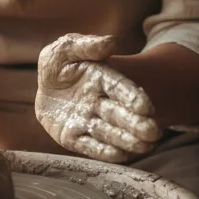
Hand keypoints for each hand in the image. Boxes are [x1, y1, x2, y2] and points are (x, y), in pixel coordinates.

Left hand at [35, 34, 161, 162]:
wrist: (45, 88)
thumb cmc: (58, 65)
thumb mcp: (65, 49)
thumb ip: (86, 45)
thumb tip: (111, 42)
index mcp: (100, 78)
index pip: (119, 87)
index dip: (132, 96)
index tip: (146, 106)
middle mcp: (97, 102)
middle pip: (118, 113)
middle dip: (135, 123)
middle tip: (152, 132)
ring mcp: (87, 121)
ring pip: (107, 131)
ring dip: (125, 139)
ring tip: (144, 146)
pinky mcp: (73, 137)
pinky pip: (88, 145)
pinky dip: (103, 151)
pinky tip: (119, 156)